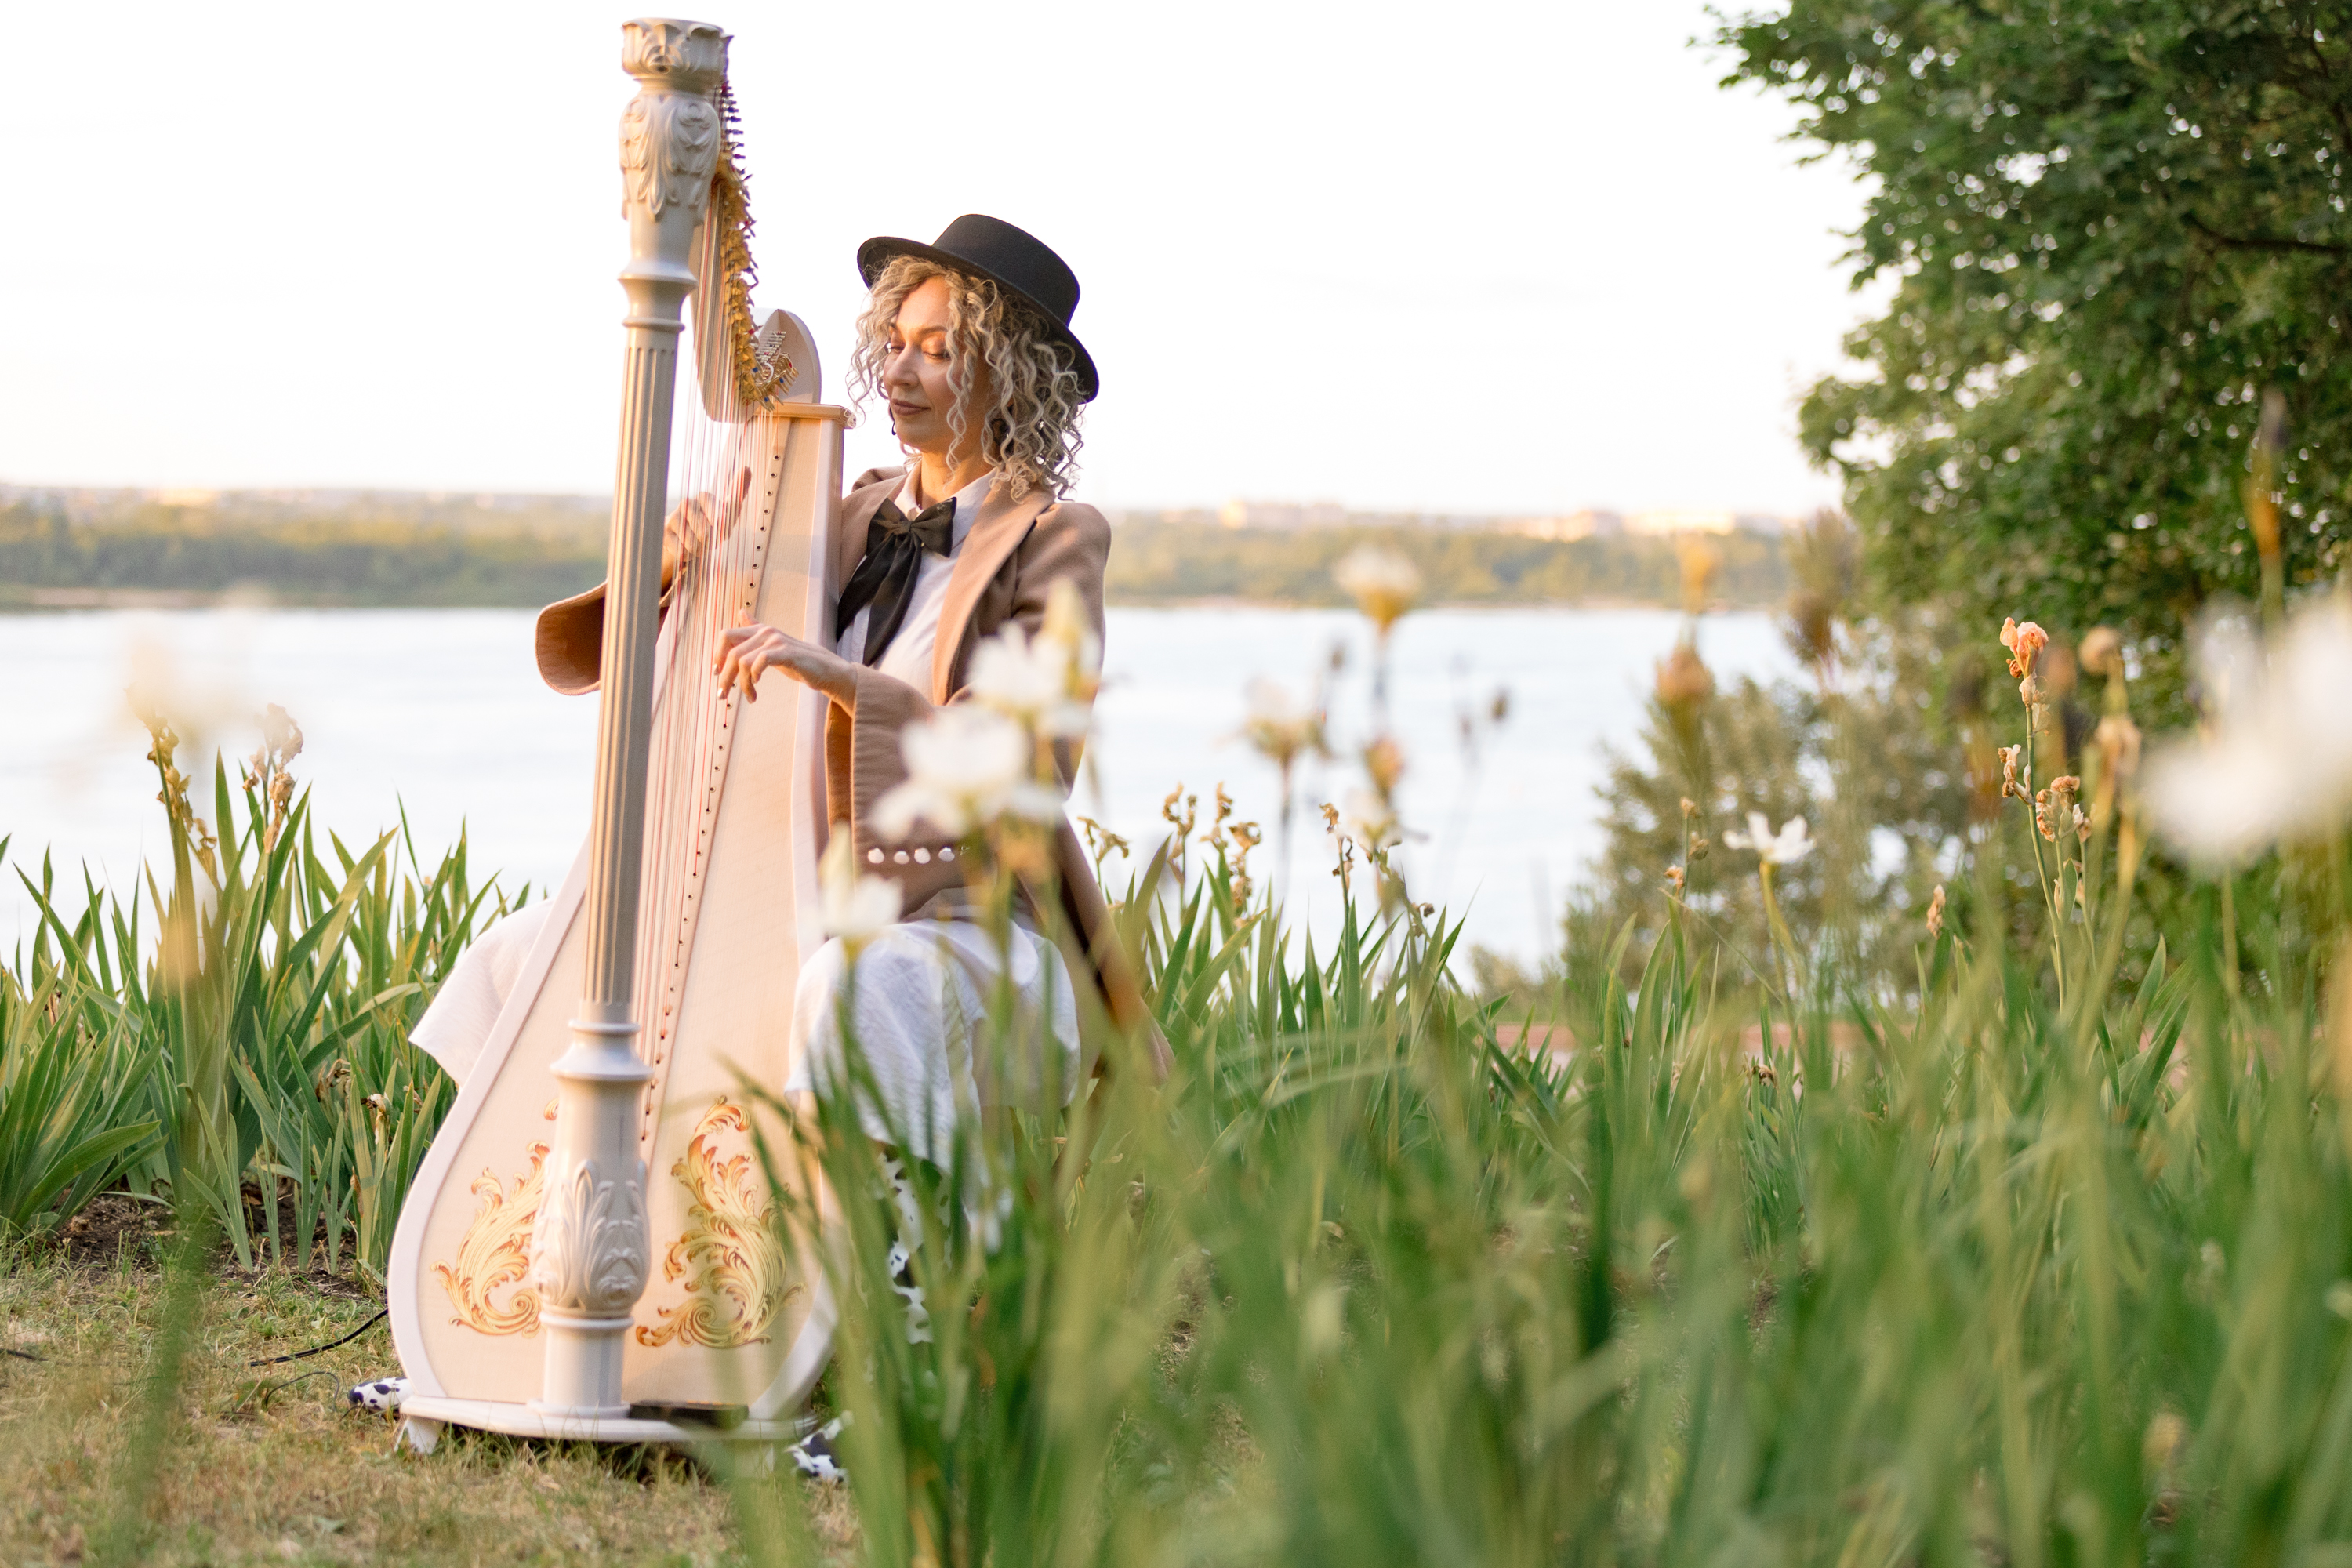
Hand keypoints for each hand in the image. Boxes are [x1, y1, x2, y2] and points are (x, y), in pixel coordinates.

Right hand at [662, 466, 752, 582]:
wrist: (684, 538)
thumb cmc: (711, 524)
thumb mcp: (728, 512)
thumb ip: (737, 493)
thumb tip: (747, 468)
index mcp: (705, 497)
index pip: (719, 515)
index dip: (723, 527)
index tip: (722, 523)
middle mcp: (688, 503)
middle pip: (707, 533)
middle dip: (711, 542)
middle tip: (710, 539)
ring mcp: (674, 517)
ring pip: (694, 544)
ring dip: (700, 550)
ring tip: (698, 543)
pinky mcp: (665, 532)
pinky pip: (681, 551)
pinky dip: (688, 555)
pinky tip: (686, 548)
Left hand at [715, 622, 854, 704]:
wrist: (825, 669)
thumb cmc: (797, 661)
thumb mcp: (771, 646)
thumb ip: (754, 630)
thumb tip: (740, 612)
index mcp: (759, 630)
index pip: (726, 636)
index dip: (717, 655)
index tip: (717, 674)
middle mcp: (766, 632)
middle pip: (732, 651)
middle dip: (724, 675)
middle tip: (723, 694)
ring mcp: (776, 641)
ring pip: (743, 661)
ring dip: (742, 684)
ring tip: (749, 697)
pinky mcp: (786, 653)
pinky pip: (760, 662)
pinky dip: (754, 677)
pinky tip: (757, 686)